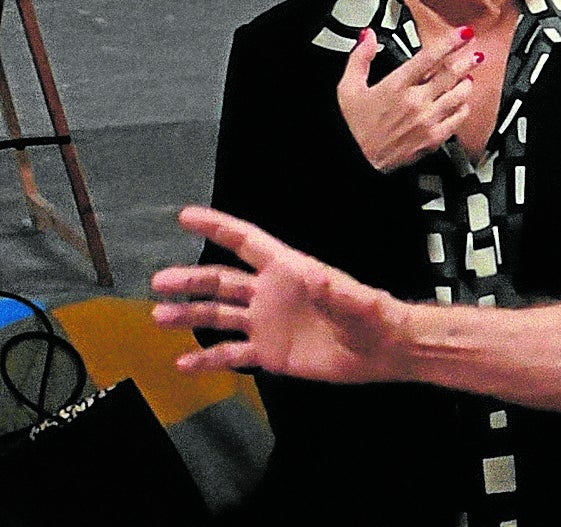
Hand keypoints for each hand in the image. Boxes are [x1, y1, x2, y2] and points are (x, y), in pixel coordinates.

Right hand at [151, 206, 411, 381]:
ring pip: (218, 316)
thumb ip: (335, 292)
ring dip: (189, 316)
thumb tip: (317, 280)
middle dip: (190, 280)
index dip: (218, 227)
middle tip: (159, 282)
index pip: (247, 242)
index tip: (186, 216)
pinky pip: (231, 355)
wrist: (380, 350)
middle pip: (222, 281)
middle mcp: (270, 293)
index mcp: (289, 270)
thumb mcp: (357, 300)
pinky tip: (182, 365)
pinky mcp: (269, 353)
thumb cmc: (372, 315)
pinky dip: (206, 360)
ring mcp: (266, 323)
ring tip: (159, 318)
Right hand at [337, 25, 481, 170]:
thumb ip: (360, 58)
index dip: (450, 42)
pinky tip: (461, 102)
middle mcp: (415, 102)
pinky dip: (463, 107)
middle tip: (475, 52)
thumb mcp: (348, 87)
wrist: (356, 161)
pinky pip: (459, 118)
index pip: (429, 57)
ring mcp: (428, 121)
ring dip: (467, 83)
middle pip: (451, 74)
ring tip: (467, 77)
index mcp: (396, 86)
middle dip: (467, 60)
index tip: (463, 33)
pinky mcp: (434, 138)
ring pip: (460, 95)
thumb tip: (368, 36)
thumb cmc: (353, 127)